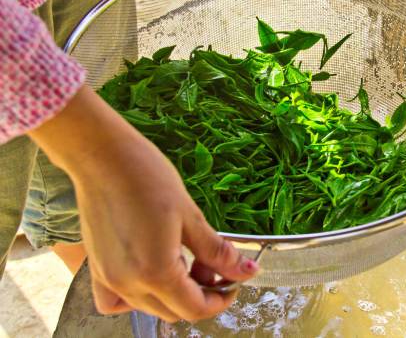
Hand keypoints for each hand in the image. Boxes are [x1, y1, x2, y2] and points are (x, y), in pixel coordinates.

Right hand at [28, 86, 257, 321]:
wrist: (103, 157)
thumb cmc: (148, 178)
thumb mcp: (190, 215)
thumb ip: (217, 251)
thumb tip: (247, 271)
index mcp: (156, 272)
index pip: (195, 308)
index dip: (221, 299)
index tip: (234, 281)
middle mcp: (128, 284)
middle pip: (174, 311)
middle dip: (201, 293)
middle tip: (213, 263)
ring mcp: (108, 278)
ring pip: (150, 307)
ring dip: (174, 294)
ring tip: (184, 260)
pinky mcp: (96, 267)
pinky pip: (115, 300)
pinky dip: (137, 296)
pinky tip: (149, 271)